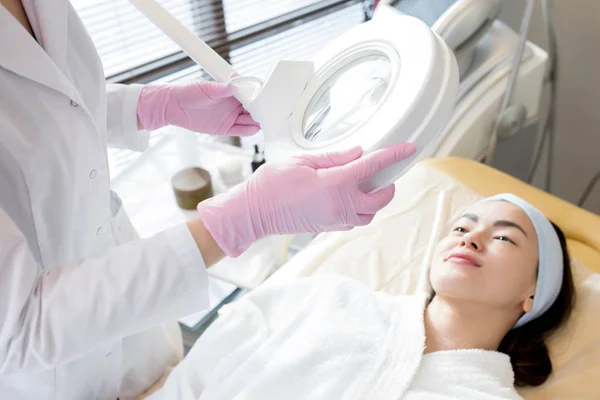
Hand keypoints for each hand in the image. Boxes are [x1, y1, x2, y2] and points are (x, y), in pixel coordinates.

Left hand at [137, 80, 259, 135]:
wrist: (172, 106)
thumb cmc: (187, 91)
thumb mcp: (205, 88)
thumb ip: (221, 88)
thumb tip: (235, 83)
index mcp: (230, 92)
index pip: (249, 94)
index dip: (259, 96)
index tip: (267, 98)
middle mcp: (232, 104)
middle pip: (252, 108)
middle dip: (261, 111)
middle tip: (271, 113)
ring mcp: (229, 116)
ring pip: (248, 120)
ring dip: (257, 121)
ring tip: (266, 123)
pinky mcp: (224, 128)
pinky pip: (239, 130)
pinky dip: (248, 130)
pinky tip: (255, 129)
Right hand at [197, 143, 416, 256]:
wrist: (254, 213)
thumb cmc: (272, 184)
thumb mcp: (302, 161)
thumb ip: (334, 157)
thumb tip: (358, 153)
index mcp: (336, 184)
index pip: (374, 167)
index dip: (394, 156)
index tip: (408, 149)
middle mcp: (341, 205)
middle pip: (382, 198)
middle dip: (388, 183)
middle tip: (383, 169)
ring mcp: (336, 219)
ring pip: (371, 213)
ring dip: (375, 198)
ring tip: (365, 183)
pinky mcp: (329, 226)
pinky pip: (356, 219)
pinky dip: (361, 208)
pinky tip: (350, 195)